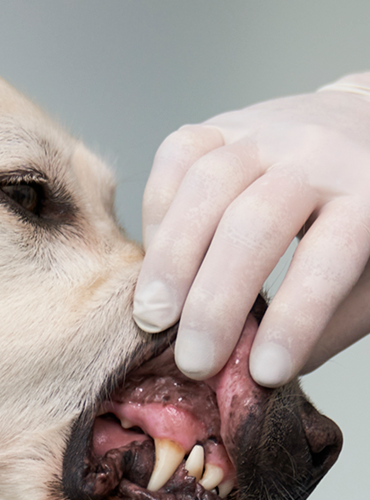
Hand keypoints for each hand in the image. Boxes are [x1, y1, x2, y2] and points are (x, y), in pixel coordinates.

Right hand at [133, 72, 369, 385]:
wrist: (363, 131)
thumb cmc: (365, 226)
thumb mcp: (369, 281)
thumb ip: (317, 324)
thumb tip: (246, 372)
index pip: (327, 259)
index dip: (294, 321)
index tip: (263, 375)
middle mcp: (318, 151)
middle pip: (253, 223)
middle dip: (215, 300)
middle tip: (192, 361)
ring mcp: (265, 130)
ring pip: (205, 186)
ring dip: (170, 260)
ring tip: (151, 318)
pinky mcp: (221, 124)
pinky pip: (175, 158)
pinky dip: (157, 214)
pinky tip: (153, 261)